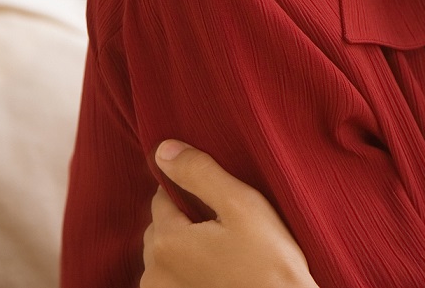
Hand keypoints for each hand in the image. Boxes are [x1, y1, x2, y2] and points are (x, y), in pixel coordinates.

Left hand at [142, 140, 318, 287]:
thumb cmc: (270, 260)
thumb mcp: (242, 205)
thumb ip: (200, 173)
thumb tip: (163, 150)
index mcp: (167, 241)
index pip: (162, 196)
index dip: (190, 190)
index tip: (221, 199)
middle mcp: (155, 272)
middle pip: (161, 226)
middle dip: (184, 218)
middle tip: (225, 223)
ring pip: (164, 254)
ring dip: (184, 245)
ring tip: (223, 247)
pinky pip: (171, 277)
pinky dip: (187, 268)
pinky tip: (217, 268)